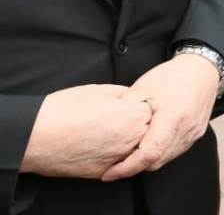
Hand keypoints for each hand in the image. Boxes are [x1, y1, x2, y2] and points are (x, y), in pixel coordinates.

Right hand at [21, 85, 151, 178]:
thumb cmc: (63, 110)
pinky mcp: (103, 172)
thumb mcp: (98, 90)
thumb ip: (122, 94)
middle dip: (136, 124)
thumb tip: (130, 97)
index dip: (136, 106)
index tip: (125, 105)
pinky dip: (111, 155)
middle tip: (114, 119)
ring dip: (126, 141)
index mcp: (133, 116)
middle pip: (145, 130)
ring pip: (133, 149)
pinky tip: (97, 145)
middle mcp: (131, 139)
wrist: (35, 137)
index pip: (149, 110)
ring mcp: (118, 158)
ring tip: (104, 132)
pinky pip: (117, 163)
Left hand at [101, 55, 220, 180]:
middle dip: (134, 167)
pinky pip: (175, 151)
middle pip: (157, 161)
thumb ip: (124, 110)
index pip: (149, 154)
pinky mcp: (196, 134)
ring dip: (147, 161)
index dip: (127, 168)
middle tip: (114, 165)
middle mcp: (186, 130)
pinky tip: (148, 145)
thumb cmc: (172, 76)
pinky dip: (159, 153)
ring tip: (129, 155)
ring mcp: (193, 134)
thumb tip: (108, 130)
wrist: (202, 70)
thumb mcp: (142, 87)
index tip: (109, 173)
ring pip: (166, 159)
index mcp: (172, 118)